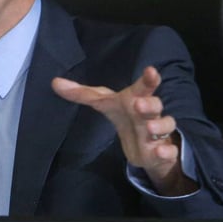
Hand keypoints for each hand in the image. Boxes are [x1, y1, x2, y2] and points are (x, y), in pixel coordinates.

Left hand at [51, 66, 197, 195]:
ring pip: (165, 125)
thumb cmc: (125, 115)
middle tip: (138, 104)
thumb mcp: (103, 103)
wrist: (144, 143)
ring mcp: (158, 132)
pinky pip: (168, 150)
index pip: (144, 86)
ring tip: (150, 128)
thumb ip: (81, 94)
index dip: (148, 79)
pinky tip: (161, 151)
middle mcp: (150, 113)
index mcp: (137, 98)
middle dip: (149, 104)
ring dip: (159, 126)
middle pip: (154, 105)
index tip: (151, 70)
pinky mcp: (162, 151)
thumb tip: (54, 82)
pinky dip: (166, 151)